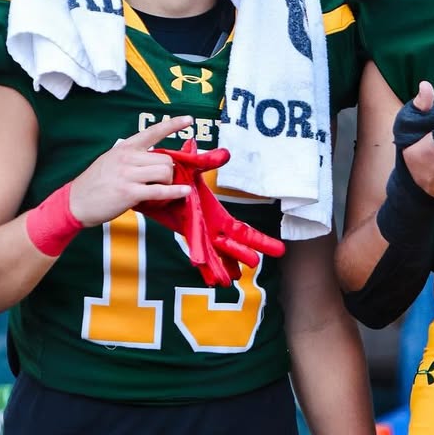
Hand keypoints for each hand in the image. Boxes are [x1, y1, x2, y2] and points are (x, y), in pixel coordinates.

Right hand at [67, 116, 192, 225]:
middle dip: (169, 172)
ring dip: (168, 183)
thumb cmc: (95, 183)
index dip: (172, 125)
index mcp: (125, 147)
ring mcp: (128, 175)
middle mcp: (127, 158)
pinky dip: (175, 192)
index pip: (152, 132)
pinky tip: (183, 192)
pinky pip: (160, 191)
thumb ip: (132, 158)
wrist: (76, 201)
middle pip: (165, 159)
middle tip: (161, 181)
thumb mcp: (111, 161)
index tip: (188, 119)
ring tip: (159, 189)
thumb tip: (156, 162)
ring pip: (165, 172)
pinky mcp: (130, 193)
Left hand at [139, 139, 285, 286]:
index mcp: (218, 214)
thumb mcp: (193, 169)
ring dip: (223, 265)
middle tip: (257, 264)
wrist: (154, 184)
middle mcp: (212, 228)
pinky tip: (211, 281)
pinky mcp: (183, 236)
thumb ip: (208, 162)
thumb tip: (225, 153)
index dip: (260, 240)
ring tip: (230, 280)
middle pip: (234, 244)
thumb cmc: (175, 177)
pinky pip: (196, 254)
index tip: (280, 250)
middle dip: (245, 254)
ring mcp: (198, 234)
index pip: (243, 230)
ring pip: (215, 254)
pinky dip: (204, 267)